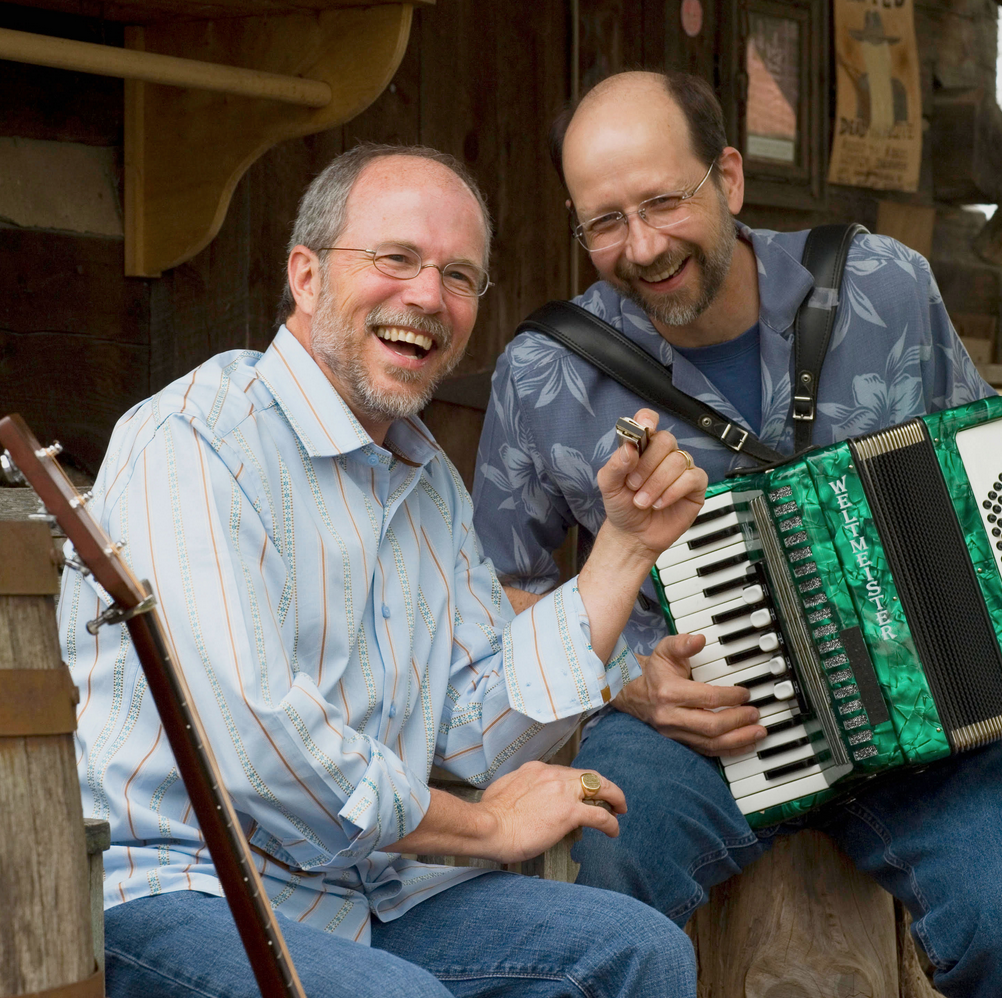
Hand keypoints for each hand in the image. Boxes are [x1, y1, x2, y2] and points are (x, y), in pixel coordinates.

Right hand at [476, 761, 625, 862]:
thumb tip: (523, 802)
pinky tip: (614, 830)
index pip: (565, 772)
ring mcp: (563, 792)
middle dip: (603, 785)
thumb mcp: (504, 791)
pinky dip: (610, 822)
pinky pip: (599, 815)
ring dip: (614, 797)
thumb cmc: (490, 816)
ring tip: (620, 809)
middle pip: (587, 774)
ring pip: (600, 787)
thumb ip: (519, 791)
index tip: (581, 792)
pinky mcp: (569, 812)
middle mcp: (552, 775)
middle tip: (611, 797)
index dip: (578, 782)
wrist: (488, 826)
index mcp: (535, 770)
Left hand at [597, 408, 707, 560]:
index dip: (648, 420)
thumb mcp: (609, 486)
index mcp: (642, 447)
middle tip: (633, 485)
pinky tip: (660, 503)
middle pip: (666, 440)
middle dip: (647, 465)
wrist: (633, 535)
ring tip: (642, 502)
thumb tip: (628, 449)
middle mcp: (663, 454)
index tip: (644, 428)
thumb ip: (615, 466)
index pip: (648, 421)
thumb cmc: (622, 506)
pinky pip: (692, 477)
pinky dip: (673, 491)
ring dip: (657, 484)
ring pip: (678, 460)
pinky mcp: (695, 486)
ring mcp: (681, 469)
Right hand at [614, 632, 766, 755]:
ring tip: (758, 733)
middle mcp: (670, 717)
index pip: (707, 698)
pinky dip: (728, 750)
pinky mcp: (679, 742)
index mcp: (669, 693)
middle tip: (755, 713)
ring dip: (738, 740)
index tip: (745, 693)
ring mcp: (674, 733)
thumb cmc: (654, 671)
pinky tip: (745, 745)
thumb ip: (682, 644)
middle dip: (738, 721)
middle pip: (711, 725)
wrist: (632, 692)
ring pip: (710, 743)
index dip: (730, 697)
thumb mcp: (665, 650)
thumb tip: (700, 639)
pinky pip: (706, 751)